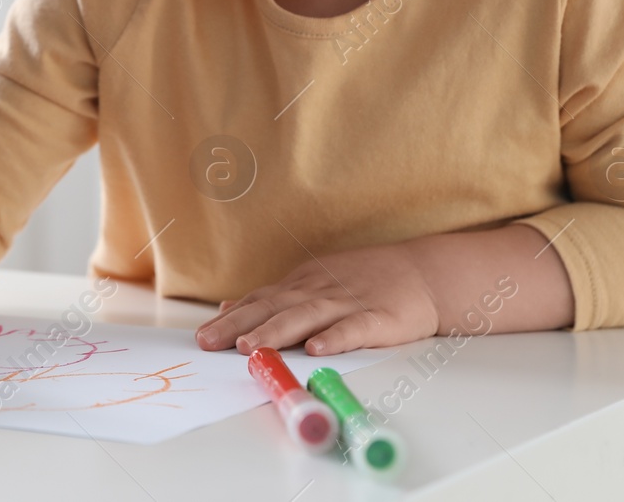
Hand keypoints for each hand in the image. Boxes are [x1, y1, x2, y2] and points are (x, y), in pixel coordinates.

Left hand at [196, 242, 439, 355]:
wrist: (422, 273)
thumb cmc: (363, 281)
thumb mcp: (312, 282)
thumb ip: (272, 298)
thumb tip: (227, 308)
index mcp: (301, 286)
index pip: (259, 301)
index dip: (230, 318)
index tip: (201, 336)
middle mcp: (318, 292)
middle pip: (273, 308)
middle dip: (238, 326)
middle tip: (209, 342)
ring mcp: (347, 302)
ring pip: (306, 317)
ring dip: (276, 332)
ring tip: (250, 347)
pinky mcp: (378, 317)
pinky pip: (353, 328)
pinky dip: (335, 337)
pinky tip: (317, 349)